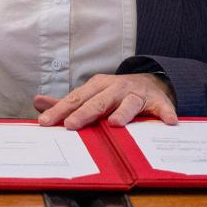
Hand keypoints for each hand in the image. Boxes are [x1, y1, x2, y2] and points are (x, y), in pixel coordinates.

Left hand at [34, 71, 176, 128]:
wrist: (150, 82)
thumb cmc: (114, 94)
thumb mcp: (90, 94)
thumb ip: (65, 102)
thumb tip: (37, 102)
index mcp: (97, 86)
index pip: (75, 99)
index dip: (60, 110)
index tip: (45, 122)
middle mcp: (116, 88)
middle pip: (99, 101)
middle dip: (85, 112)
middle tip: (72, 124)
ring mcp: (137, 94)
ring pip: (129, 103)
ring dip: (123, 112)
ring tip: (116, 123)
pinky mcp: (157, 101)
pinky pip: (162, 107)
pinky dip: (166, 113)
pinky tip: (169, 121)